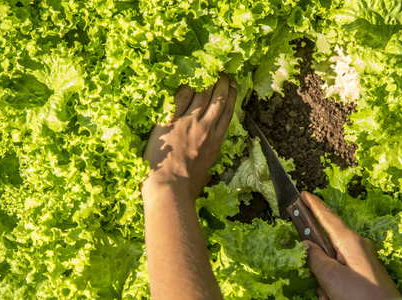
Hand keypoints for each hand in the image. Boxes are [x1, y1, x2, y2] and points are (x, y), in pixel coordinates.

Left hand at [142, 73, 236, 200]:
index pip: (227, 113)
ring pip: (201, 95)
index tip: (232, 86)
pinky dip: (185, 87)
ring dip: (207, 81)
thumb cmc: (186, 187)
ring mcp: (188, 123)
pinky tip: (187, 80)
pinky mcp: (170, 122)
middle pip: (218, 100)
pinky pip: (180, 99)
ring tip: (208, 71)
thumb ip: (206, 160)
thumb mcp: (204, 172)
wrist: (169, 189)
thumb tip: (205, 165)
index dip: (231, 96)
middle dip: (222, 83)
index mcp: (215, 142)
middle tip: (222, 73)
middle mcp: (205, 128)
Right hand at [301, 192, 401, 299]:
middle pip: (326, 245)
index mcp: (349, 241)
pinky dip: (335, 286)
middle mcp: (357, 246)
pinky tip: (336, 298)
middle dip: (317, 263)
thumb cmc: (361, 295)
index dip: (313, 205)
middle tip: (317, 279)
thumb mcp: (330, 275)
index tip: (304, 194)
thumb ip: (314, 257)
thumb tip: (306, 245)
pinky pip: (341, 273)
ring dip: (326, 280)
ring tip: (331, 295)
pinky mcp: (365, 273)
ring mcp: (363, 260)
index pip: (327, 217)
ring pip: (332, 263)